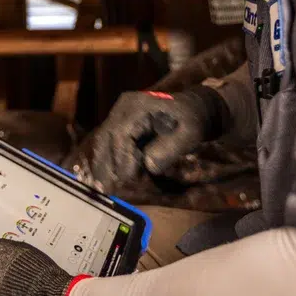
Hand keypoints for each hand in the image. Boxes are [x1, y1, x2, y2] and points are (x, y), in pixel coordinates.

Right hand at [63, 87, 231, 189]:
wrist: (192, 108)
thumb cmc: (192, 120)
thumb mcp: (190, 133)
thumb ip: (171, 149)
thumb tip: (149, 166)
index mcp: (138, 106)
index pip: (122, 134)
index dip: (122, 158)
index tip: (127, 179)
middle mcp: (123, 108)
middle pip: (106, 137)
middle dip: (106, 164)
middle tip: (108, 189)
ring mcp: (118, 115)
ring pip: (102, 141)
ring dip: (103, 164)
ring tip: (104, 187)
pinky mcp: (119, 124)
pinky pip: (107, 143)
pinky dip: (106, 161)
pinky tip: (106, 178)